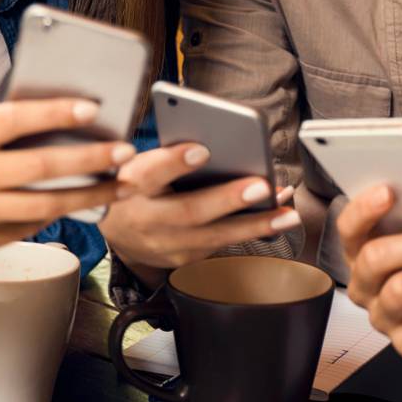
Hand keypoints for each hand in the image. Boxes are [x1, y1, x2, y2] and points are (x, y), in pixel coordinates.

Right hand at [0, 98, 131, 259]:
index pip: (12, 121)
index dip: (52, 114)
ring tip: (123, 185)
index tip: (92, 109)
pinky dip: (59, 213)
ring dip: (90, 196)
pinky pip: (30, 225)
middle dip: (89, 160)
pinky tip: (83, 203)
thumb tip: (70, 118)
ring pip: (43, 205)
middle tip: (126, 152)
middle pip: (37, 167)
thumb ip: (6, 128)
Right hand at [99, 142, 300, 285]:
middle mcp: (147, 219)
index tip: (202, 149)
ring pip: (213, 237)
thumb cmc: (137, 183)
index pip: (151, 172)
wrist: (114, 228)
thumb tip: (219, 141)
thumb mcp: (141, 163)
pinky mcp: (181, 259)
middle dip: (229, 200)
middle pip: (190, 211)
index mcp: (132, 185)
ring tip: (286, 213)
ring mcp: (164, 245)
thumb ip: (169, 155)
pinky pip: (220, 247)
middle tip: (262, 185)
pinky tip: (276, 220)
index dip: (175, 162)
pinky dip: (251, 232)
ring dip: (255, 225)